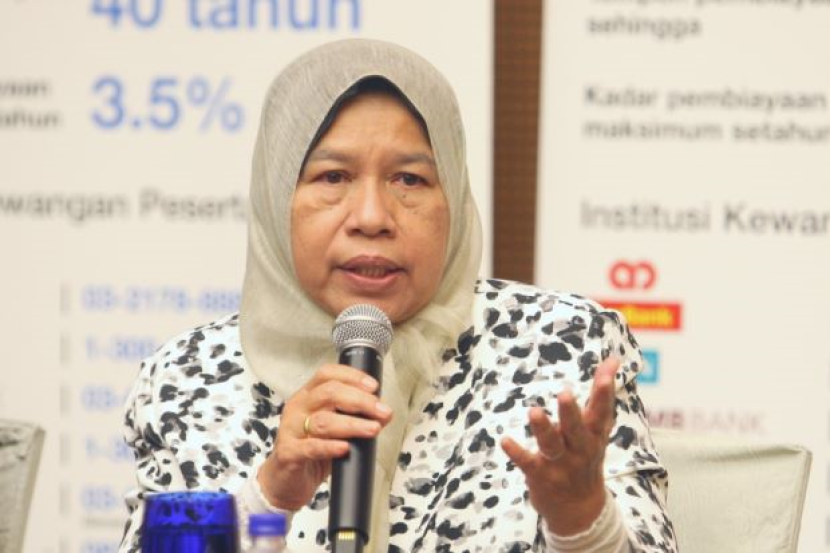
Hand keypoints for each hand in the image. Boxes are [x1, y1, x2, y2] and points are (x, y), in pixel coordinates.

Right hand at [257, 364, 392, 510]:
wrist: (286, 482)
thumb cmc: (311, 450)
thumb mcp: (333, 429)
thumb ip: (353, 416)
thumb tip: (382, 412)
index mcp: (307, 396)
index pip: (327, 374)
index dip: (352, 377)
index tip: (374, 387)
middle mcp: (297, 408)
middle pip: (328, 393)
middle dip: (360, 401)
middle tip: (382, 411)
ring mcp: (290, 430)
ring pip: (323, 421)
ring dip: (352, 424)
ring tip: (373, 429)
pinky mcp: (288, 454)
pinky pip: (310, 448)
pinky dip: (329, 447)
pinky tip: (345, 448)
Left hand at [501, 357, 618, 535]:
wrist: (580, 510)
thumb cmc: (587, 457)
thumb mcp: (598, 429)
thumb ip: (602, 394)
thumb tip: (613, 358)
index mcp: (594, 436)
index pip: (601, 412)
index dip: (604, 393)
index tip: (606, 373)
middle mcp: (579, 449)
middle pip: (576, 430)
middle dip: (571, 413)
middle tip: (565, 394)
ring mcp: (560, 464)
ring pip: (552, 445)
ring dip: (543, 429)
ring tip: (534, 412)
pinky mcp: (540, 475)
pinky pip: (527, 462)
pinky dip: (516, 452)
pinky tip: (505, 440)